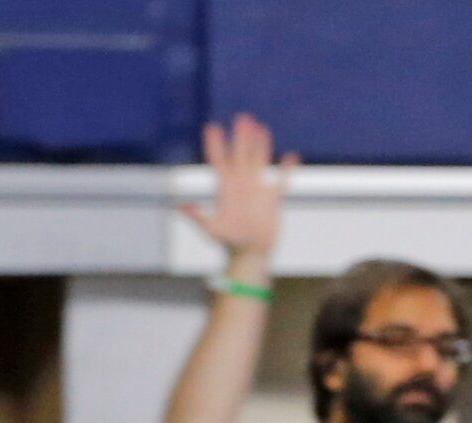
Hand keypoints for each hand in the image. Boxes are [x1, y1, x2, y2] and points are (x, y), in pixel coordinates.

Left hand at [179, 114, 295, 262]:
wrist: (249, 256)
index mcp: (225, 189)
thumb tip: (181, 207)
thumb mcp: (211, 230)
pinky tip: (291, 156)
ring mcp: (257, 190)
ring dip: (260, 145)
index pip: (219, 161)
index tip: (212, 127)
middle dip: (241, 137)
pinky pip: (281, 181)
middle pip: (240, 155)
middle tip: (242, 117)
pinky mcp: (272, 200)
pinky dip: (286, 169)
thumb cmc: (228, 244)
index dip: (215, 145)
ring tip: (260, 127)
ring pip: (259, 161)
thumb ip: (197, 217)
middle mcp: (240, 185)